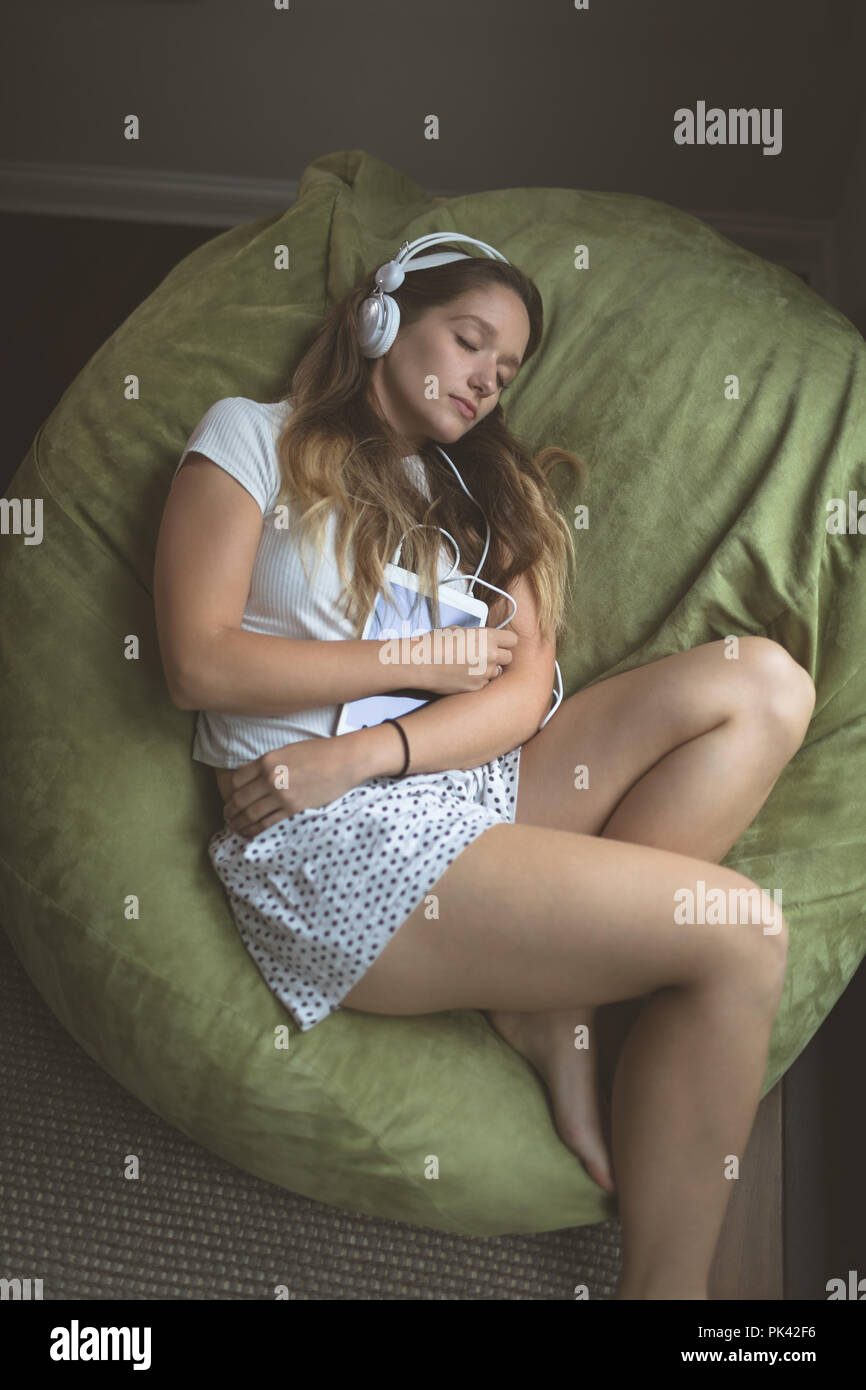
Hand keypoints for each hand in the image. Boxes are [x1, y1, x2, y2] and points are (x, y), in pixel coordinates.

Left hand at [222, 736, 363, 838]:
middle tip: (228, 816)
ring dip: (240, 823)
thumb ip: (266, 763)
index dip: (230, 791)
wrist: (344, 761)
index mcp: (267, 760)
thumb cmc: (318, 753)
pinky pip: (268, 823)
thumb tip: (246, 775)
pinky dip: (256, 830)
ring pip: (251, 814)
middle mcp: (271, 778)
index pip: (237, 780)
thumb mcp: (286, 751)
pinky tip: (251, 832)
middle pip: (240, 799)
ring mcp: (282, 795)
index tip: (231, 798)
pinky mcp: (294, 809)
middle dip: (231, 811)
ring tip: (235, 827)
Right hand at [420, 626, 517, 695]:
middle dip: (499, 657)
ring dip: (489, 669)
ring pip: (497, 672)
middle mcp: (491, 655)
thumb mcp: (459, 630)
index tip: (500, 644)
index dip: (505, 642)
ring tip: (471, 666)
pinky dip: (478, 680)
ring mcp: (485, 673)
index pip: (512, 640)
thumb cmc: (436, 643)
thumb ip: (477, 635)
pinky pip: (485, 683)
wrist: (422, 663)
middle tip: (486, 656)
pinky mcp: (477, 687)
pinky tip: (463, 675)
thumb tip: (483, 639)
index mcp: (487, 637)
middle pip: (508, 657)